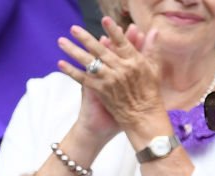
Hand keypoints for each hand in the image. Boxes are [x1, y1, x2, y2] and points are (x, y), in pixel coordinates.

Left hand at [57, 17, 164, 132]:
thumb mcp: (153, 69)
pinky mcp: (101, 91)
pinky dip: (71, 71)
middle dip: (85, 38)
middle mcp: (121, 69)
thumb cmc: (150, 93)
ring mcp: (110, 80)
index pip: (121, 42)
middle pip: (100, 49)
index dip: (113, 30)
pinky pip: (83, 78)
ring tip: (62, 42)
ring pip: (89, 62)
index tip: (105, 20)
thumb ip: (150, 48)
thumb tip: (153, 31)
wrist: (143, 117)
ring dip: (74, 51)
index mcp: (134, 61)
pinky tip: (61, 63)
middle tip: (74, 28)